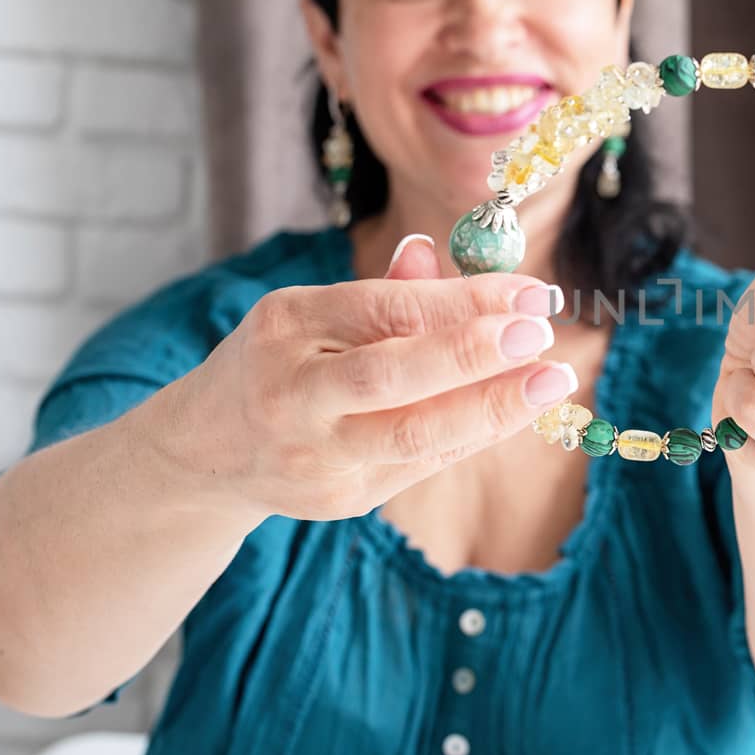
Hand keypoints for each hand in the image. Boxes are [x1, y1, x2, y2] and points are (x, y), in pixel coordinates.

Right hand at [172, 235, 576, 520]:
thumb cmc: (282, 362)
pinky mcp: (341, 500)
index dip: (462, 301)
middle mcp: (294, 394)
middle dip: (473, 355)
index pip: (386, 310)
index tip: (528, 292)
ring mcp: (315, 456)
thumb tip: (444, 254)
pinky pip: (423, 464)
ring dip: (492, 407)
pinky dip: (475, 434)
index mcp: (287, 326)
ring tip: (551, 381)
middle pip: (392, 377)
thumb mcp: (314, 314)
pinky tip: (517, 409)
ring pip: (414, 435)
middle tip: (541, 333)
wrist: (203, 452)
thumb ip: (386, 290)